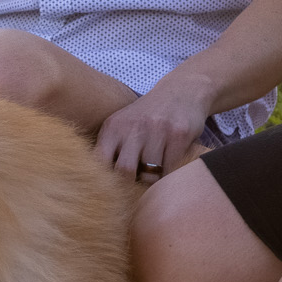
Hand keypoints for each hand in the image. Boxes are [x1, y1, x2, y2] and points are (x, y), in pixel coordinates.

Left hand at [96, 75, 213, 183]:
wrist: (181, 90)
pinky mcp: (179, 134)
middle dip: (130, 186)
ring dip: (153, 181)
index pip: (100, 161)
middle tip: (136, 189)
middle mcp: (133, 127)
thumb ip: (110, 150)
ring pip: (151, 174)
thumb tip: (99, 186)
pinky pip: (171, 168)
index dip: (105, 181)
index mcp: (113, 127)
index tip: (112, 190)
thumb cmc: (147, 117)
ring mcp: (157, 130)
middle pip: (125, 171)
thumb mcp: (122, 125)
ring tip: (154, 175)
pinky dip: (170, 174)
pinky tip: (170, 166)